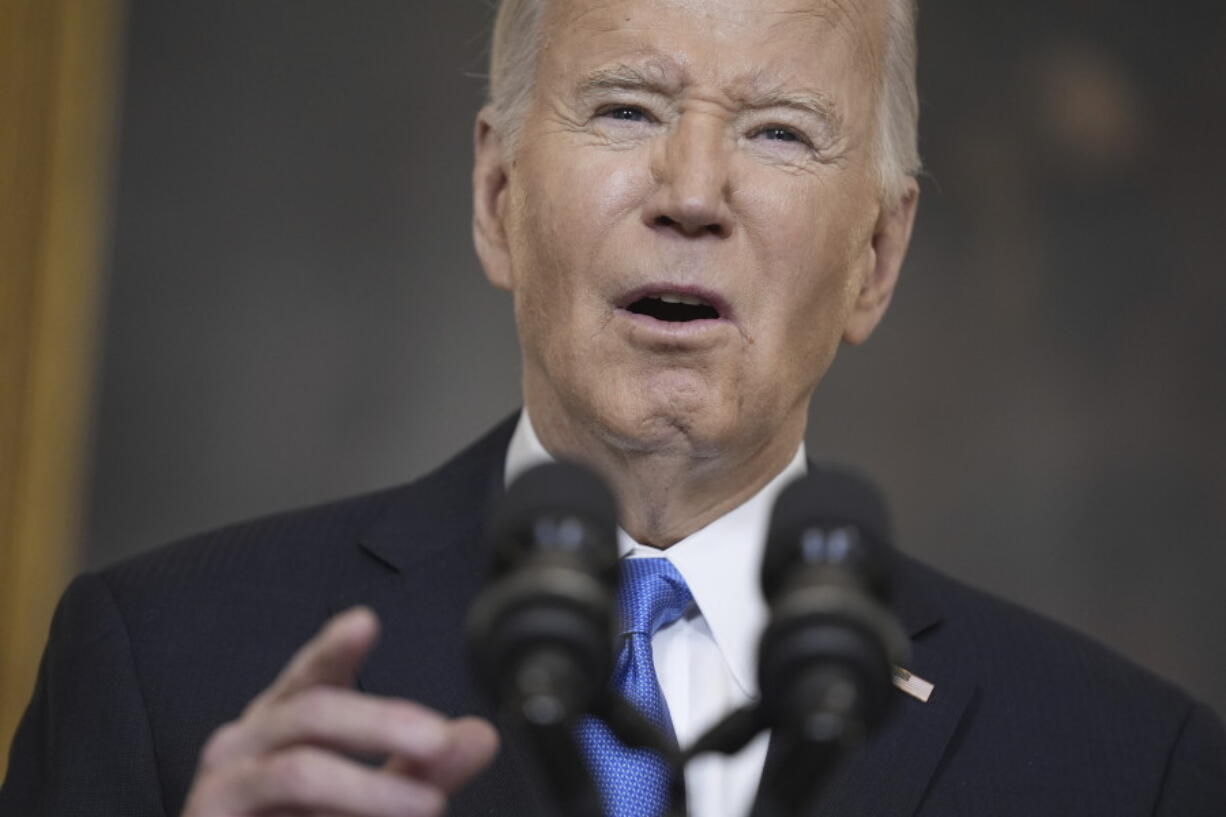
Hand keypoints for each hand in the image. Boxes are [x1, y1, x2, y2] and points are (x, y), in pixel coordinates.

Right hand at [182, 606, 497, 816]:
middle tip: (437, 740)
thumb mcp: (378, 802)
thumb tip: (481, 735)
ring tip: (428, 804)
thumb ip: (425, 770)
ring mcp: (225, 780)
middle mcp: (250, 742)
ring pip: (300, 766)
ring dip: (369, 787)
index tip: (364, 622)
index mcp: (288, 725)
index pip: (313, 674)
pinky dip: (338, 808)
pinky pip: (280, 797)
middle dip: (381, 721)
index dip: (334, 647)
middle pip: (314, 709)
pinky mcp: (211, 815)